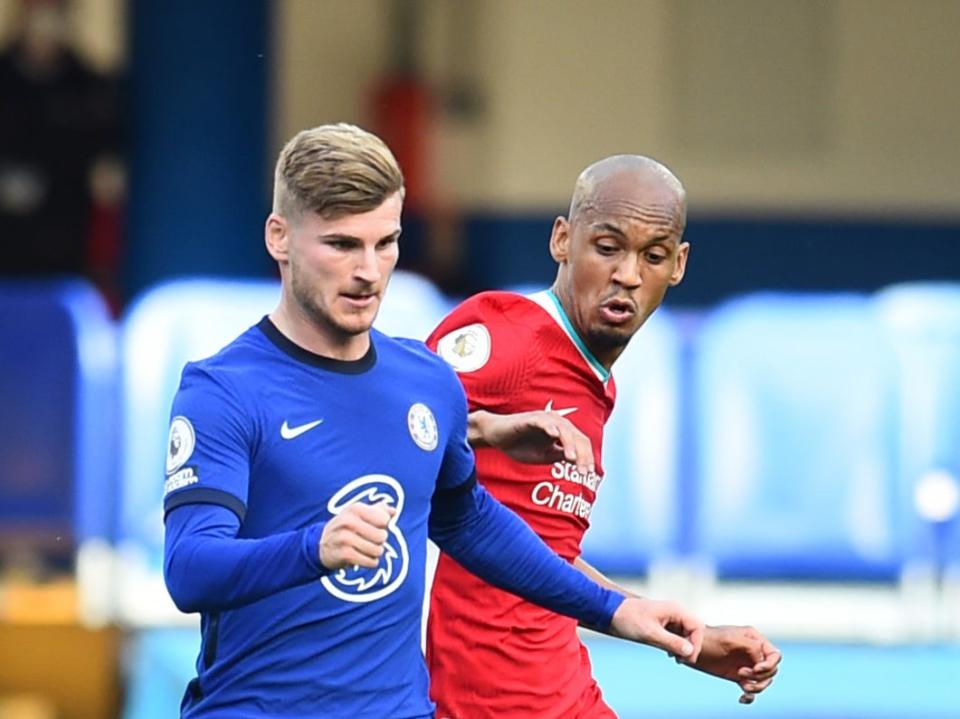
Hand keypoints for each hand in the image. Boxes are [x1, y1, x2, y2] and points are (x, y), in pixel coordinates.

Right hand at [319, 502, 395, 569]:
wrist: (321, 545)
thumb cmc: (347, 527)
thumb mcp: (359, 514)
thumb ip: (378, 510)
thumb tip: (393, 511)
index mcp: (355, 508)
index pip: (384, 519)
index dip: (383, 525)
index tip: (373, 526)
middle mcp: (348, 522)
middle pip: (382, 536)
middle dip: (379, 541)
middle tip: (369, 540)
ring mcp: (345, 538)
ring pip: (378, 550)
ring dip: (375, 553)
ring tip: (365, 549)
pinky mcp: (344, 555)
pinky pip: (371, 562)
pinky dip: (370, 562)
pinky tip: (362, 558)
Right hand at [469, 410, 594, 475]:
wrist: (496, 436)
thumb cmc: (520, 445)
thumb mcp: (544, 456)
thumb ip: (560, 456)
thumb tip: (577, 462)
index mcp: (563, 432)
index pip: (581, 443)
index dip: (586, 457)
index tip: (587, 473)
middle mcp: (557, 423)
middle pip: (577, 437)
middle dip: (582, 454)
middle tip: (583, 471)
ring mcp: (545, 419)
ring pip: (564, 430)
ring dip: (570, 444)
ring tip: (572, 459)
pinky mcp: (531, 418)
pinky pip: (543, 422)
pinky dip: (550, 427)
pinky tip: (554, 436)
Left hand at [608, 597, 704, 661]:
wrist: (610, 612)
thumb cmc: (628, 619)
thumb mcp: (650, 633)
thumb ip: (671, 642)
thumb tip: (689, 651)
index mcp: (675, 610)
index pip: (697, 627)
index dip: (696, 644)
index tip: (686, 658)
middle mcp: (675, 612)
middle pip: (694, 630)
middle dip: (691, 646)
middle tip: (680, 661)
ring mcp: (669, 617)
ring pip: (686, 633)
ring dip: (683, 647)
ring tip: (674, 658)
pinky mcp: (663, 623)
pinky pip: (677, 634)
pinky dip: (676, 645)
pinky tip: (669, 653)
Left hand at [683, 625, 780, 703]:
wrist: (691, 648)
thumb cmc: (709, 639)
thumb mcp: (730, 639)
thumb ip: (751, 646)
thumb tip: (761, 661)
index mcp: (754, 639)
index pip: (775, 655)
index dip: (769, 665)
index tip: (755, 669)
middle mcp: (752, 652)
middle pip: (771, 671)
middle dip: (761, 677)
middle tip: (742, 675)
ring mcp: (746, 664)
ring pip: (763, 681)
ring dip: (757, 687)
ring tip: (743, 687)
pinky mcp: (738, 676)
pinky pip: (751, 689)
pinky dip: (750, 696)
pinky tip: (742, 698)